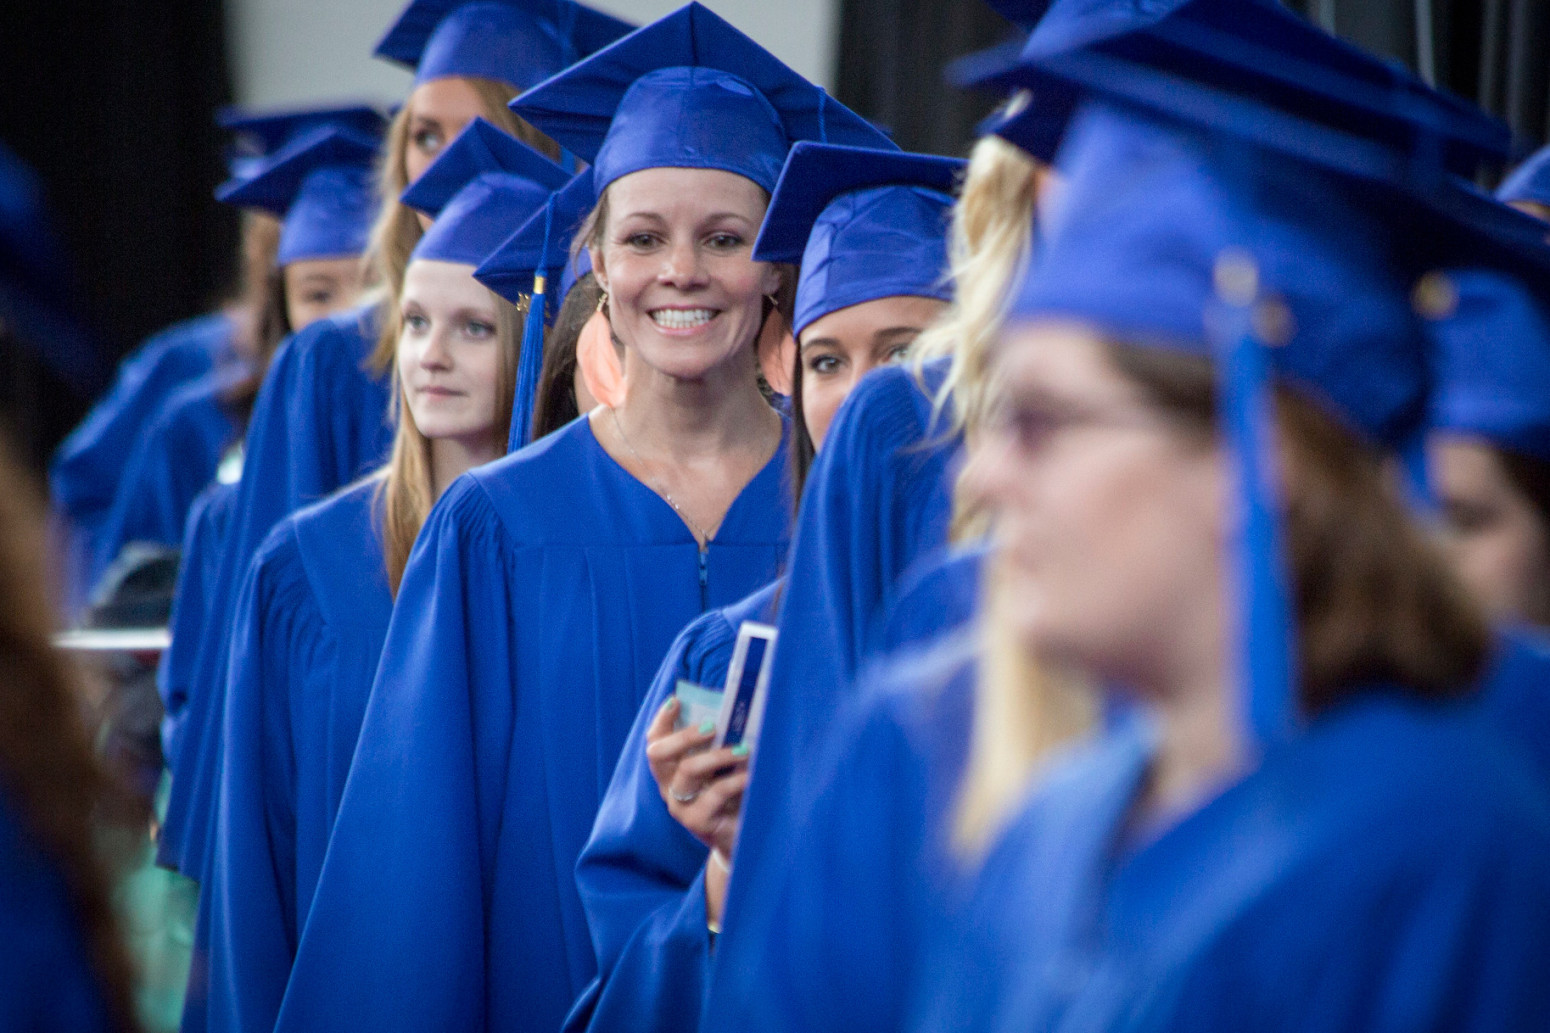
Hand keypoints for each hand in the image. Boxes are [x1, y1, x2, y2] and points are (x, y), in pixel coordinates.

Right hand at [646, 698, 748, 858]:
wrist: (737, 837)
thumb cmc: (730, 795)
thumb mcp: (720, 768)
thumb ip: (718, 745)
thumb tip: (733, 713)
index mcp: (670, 768)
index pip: (655, 740)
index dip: (662, 719)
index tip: (676, 700)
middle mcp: (668, 784)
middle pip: (658, 753)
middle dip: (685, 735)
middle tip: (713, 725)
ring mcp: (679, 804)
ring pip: (688, 770)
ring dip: (717, 755)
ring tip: (743, 749)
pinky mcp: (696, 822)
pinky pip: (714, 795)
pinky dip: (735, 781)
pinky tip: (751, 775)